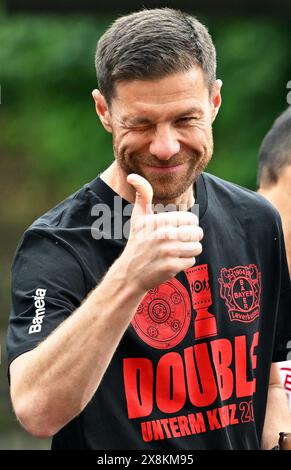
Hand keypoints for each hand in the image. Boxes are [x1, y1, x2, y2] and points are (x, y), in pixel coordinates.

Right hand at [119, 173, 202, 292]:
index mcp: (160, 220)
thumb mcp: (138, 217)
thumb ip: (142, 195)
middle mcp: (164, 234)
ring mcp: (168, 251)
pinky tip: (171, 263)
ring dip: (188, 251)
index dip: (187, 226)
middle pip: (197, 233)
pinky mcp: (171, 267)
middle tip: (176, 243)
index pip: (192, 219)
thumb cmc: (137, 242)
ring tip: (174, 253)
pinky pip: (192, 261)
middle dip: (190, 239)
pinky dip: (184, 263)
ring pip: (197, 247)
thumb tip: (133, 176)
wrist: (129, 273)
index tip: (175, 231)